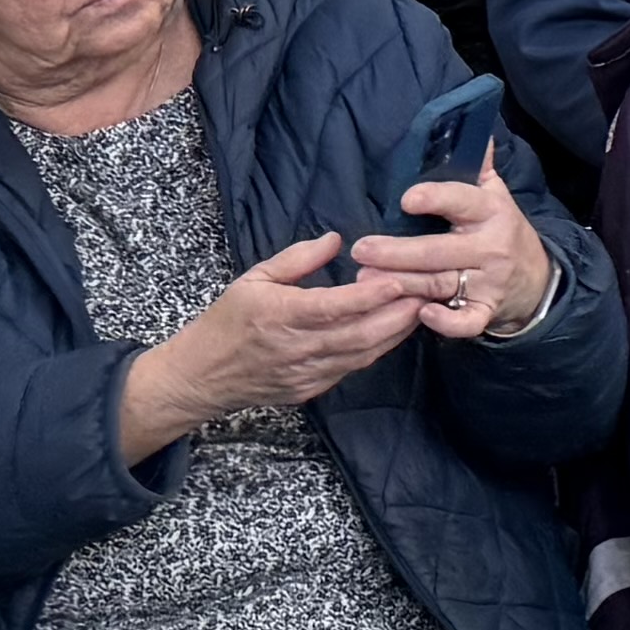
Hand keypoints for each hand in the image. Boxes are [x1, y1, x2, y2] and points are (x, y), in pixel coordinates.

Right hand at [120, 234, 430, 456]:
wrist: (201, 377)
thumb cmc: (225, 322)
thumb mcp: (253, 279)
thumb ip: (297, 259)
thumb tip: (337, 239)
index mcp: (279, 316)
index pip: (334, 308)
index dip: (371, 296)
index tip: (400, 278)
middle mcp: (296, 349)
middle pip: (359, 336)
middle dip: (398, 315)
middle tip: (428, 292)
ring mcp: (305, 374)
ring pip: (362, 355)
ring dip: (395, 333)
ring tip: (422, 308)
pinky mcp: (311, 390)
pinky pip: (351, 369)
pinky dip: (376, 349)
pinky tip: (394, 330)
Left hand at [348, 148, 552, 338]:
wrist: (536, 279)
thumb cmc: (502, 230)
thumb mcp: (496, 195)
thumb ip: (477, 166)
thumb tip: (472, 129)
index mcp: (491, 211)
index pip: (462, 201)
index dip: (435, 198)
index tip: (406, 199)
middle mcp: (490, 247)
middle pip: (438, 251)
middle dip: (397, 252)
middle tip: (362, 250)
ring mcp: (488, 282)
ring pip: (440, 284)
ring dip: (401, 285)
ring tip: (365, 281)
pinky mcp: (486, 311)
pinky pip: (466, 321)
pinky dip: (444, 322)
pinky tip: (421, 314)